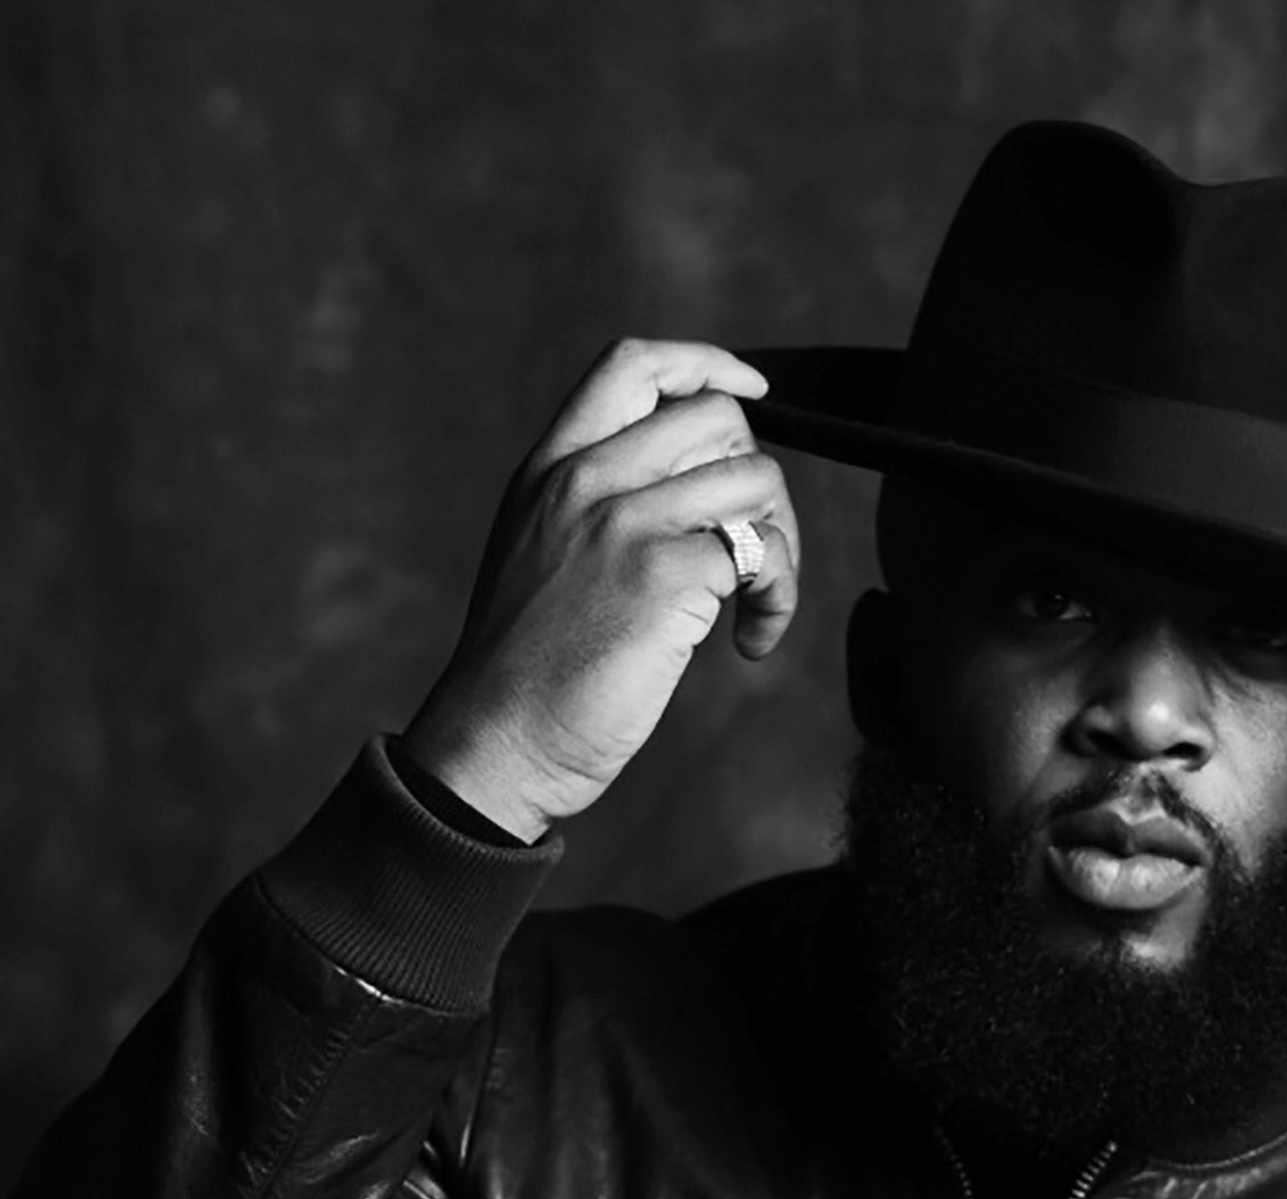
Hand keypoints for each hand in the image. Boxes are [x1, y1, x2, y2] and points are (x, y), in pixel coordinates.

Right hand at [402, 338, 799, 841]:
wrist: (497, 740)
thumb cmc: (529, 667)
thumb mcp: (542, 553)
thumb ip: (598, 502)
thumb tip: (697, 479)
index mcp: (551, 466)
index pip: (633, 364)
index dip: (709, 365)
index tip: (754, 392)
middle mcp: (585, 480)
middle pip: (719, 418)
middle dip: (761, 480)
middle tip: (755, 550)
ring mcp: (624, 524)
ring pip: (756, 480)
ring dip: (783, 548)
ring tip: (755, 606)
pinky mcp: (664, 577)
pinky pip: (761, 556)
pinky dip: (777, 602)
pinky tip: (749, 644)